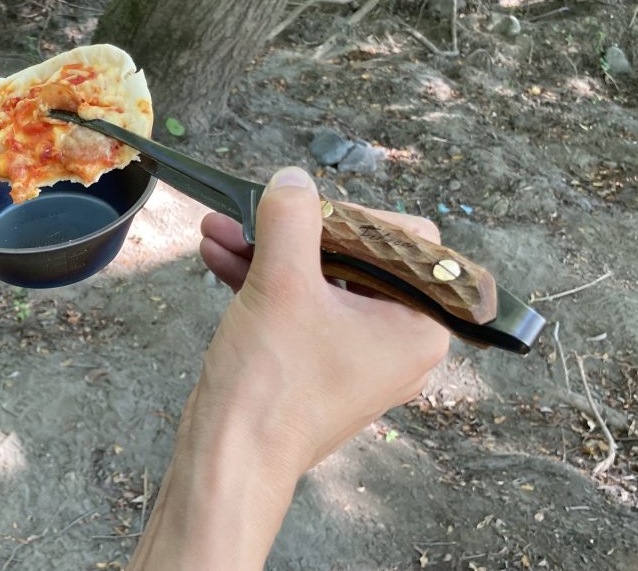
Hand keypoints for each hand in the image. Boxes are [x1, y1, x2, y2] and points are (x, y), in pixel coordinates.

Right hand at [129, 167, 448, 569]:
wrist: (229, 459)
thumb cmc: (272, 383)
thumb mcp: (282, 283)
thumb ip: (293, 218)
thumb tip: (293, 179)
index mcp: (420, 325)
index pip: (405, 239)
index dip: (350, 216)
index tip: (299, 213)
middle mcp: (399, 341)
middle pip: (357, 254)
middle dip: (294, 230)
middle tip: (251, 212)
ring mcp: (356, 355)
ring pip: (320, 278)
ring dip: (268, 249)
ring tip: (218, 229)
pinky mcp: (318, 365)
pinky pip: (300, 307)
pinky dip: (263, 280)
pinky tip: (218, 256)